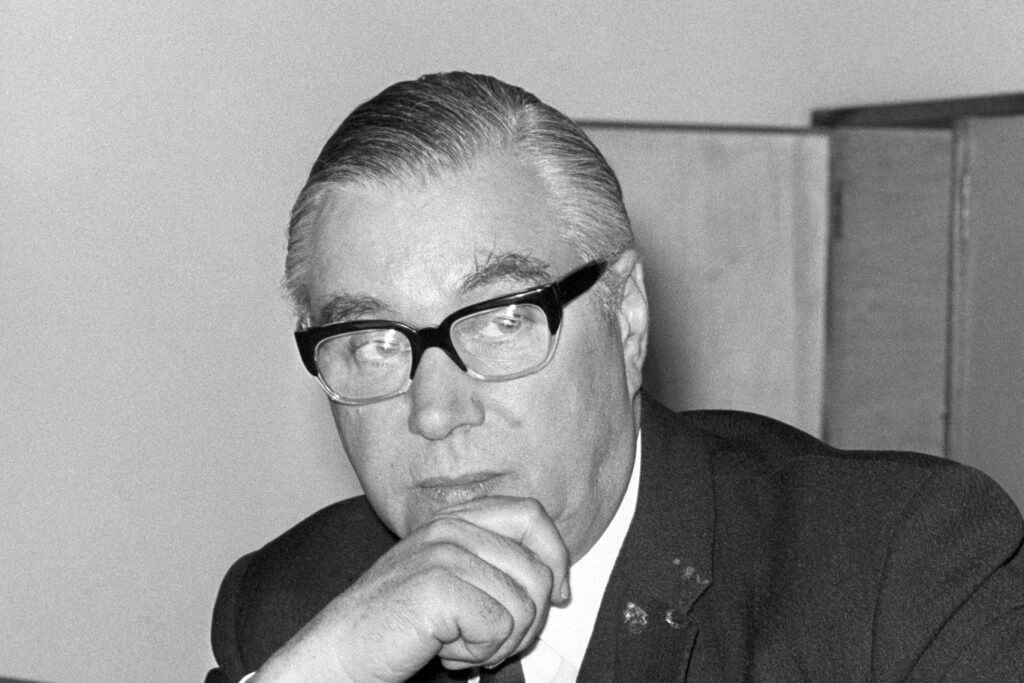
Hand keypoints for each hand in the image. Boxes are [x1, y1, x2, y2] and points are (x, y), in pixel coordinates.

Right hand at [252, 496, 570, 681]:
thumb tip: (554, 579)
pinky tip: (443, 650)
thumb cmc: (392, 626)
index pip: (531, 515)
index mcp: (454, 520)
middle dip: (528, 619)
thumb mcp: (447, 581)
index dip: (555, 557)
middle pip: (537, 569)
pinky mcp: (439, 587)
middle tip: (490, 641)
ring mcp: (443, 554)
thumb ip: (490, 565)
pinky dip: (477, 653)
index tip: (556, 595)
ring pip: (523, 604)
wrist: (337, 655)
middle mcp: (449, 529)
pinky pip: (499, 627)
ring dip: (498, 641)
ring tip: (457, 645)